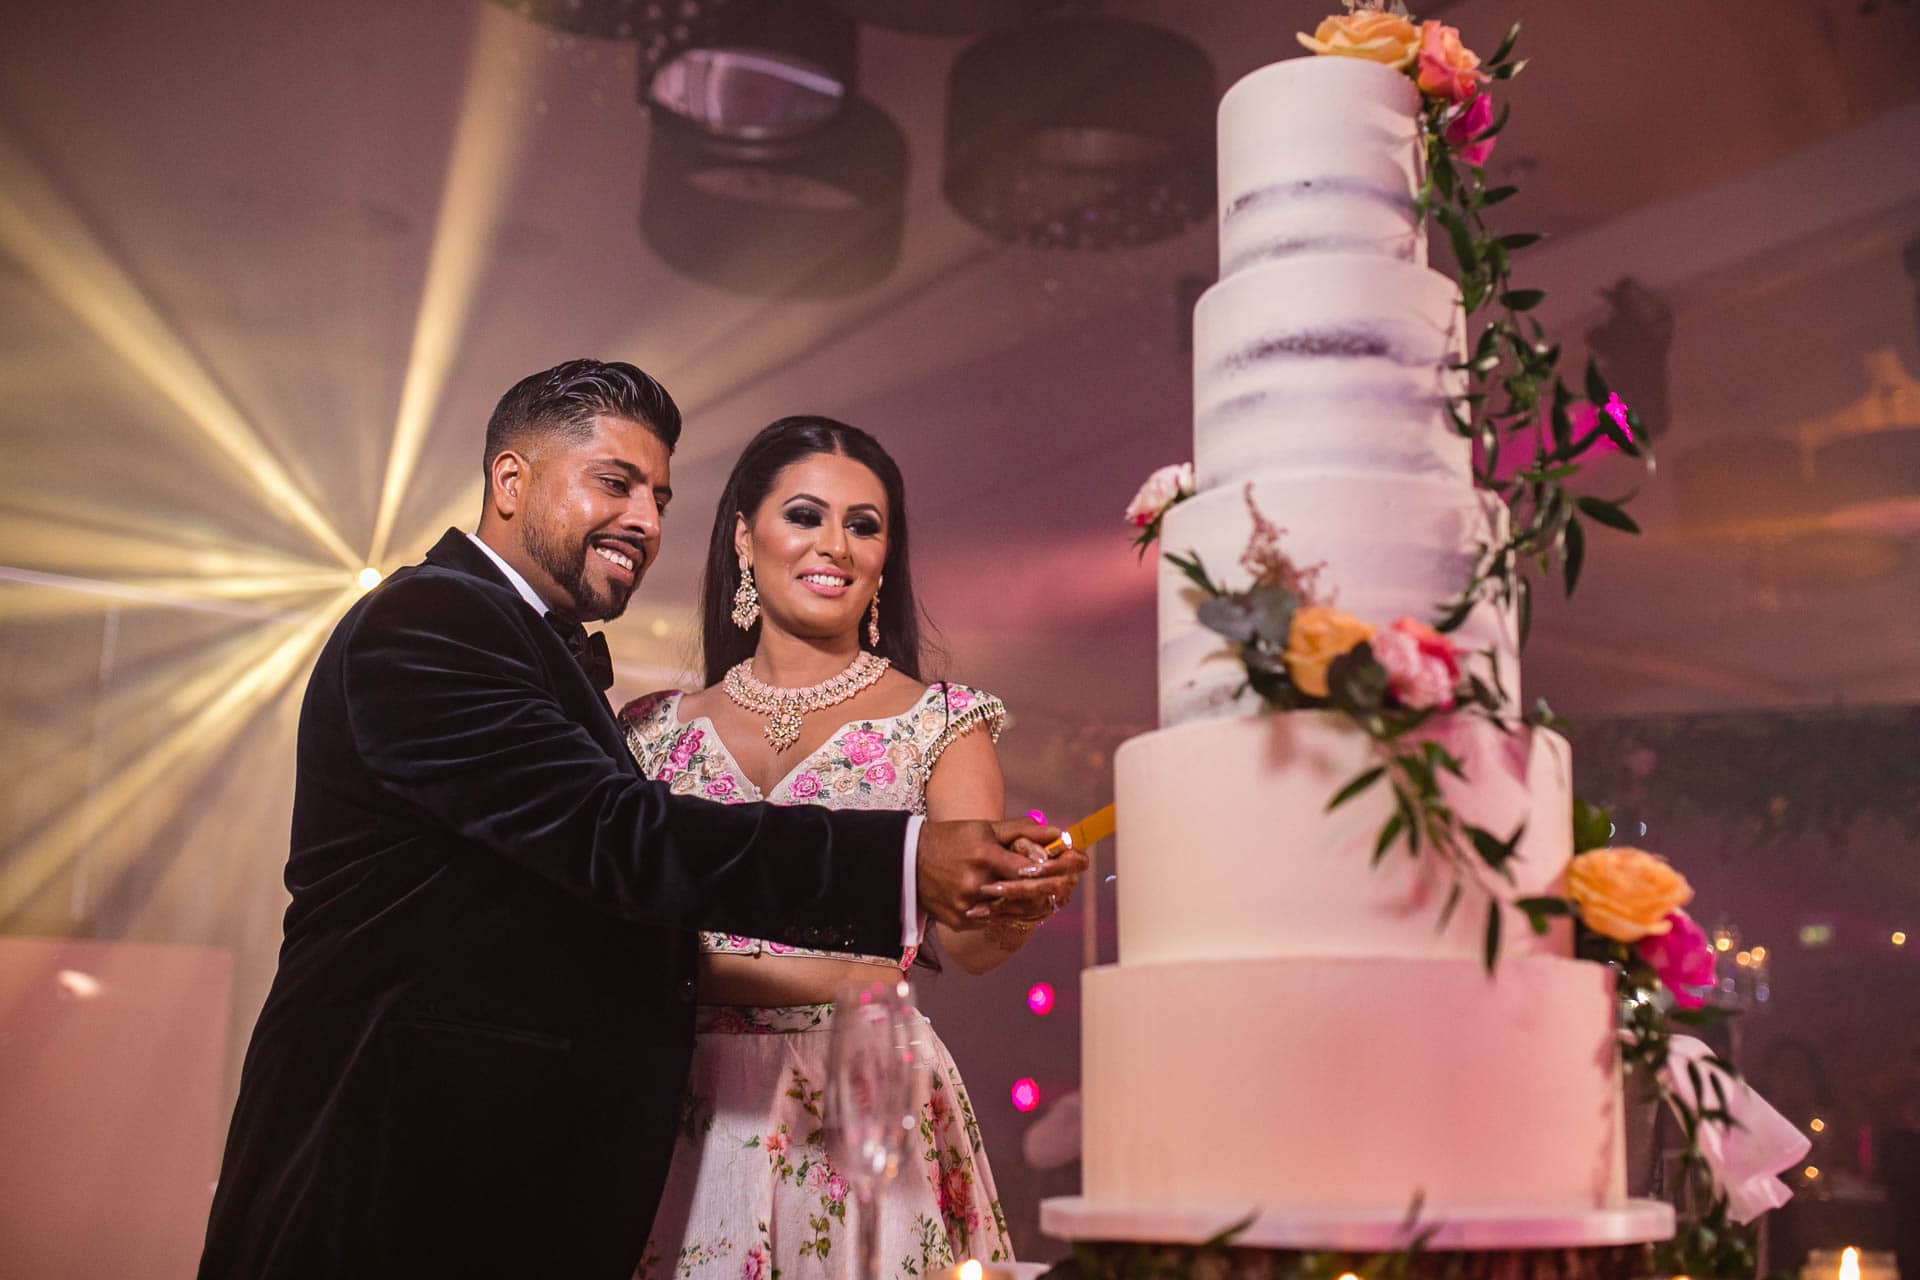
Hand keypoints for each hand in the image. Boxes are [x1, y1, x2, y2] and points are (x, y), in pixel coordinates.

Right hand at [915, 817, 1086, 930]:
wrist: (908, 861)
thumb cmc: (953, 839)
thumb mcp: (985, 829)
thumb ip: (1022, 831)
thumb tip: (1058, 832)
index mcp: (982, 856)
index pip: (1026, 868)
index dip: (1051, 869)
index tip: (1074, 866)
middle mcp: (974, 884)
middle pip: (1023, 893)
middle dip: (1049, 889)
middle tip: (1069, 885)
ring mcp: (966, 906)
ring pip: (1011, 911)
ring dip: (1031, 903)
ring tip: (1047, 894)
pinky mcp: (960, 921)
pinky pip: (992, 920)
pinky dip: (1005, 912)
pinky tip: (1014, 902)